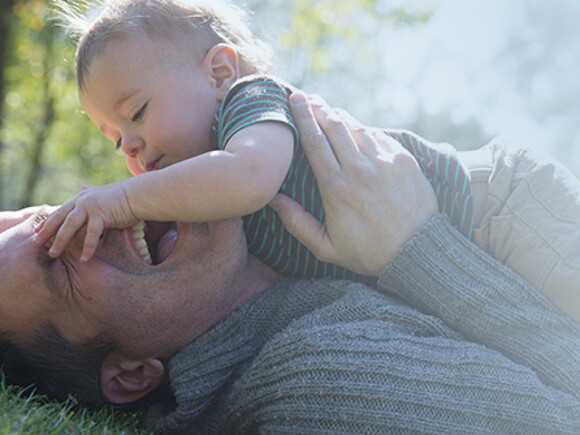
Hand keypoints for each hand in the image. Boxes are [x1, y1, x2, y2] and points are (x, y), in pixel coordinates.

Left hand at [32, 181, 136, 261]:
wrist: (138, 195)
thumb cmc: (122, 198)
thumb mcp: (102, 195)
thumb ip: (90, 194)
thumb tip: (82, 186)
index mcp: (81, 198)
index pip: (59, 211)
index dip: (47, 221)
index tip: (35, 231)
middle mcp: (82, 201)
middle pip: (59, 218)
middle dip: (46, 231)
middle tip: (35, 243)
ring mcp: (91, 207)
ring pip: (70, 225)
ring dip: (60, 240)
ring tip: (53, 254)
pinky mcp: (102, 215)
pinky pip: (91, 234)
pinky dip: (87, 247)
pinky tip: (84, 259)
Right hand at [269, 93, 437, 275]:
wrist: (417, 253)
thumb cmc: (369, 252)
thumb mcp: (325, 246)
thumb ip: (296, 222)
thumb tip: (272, 199)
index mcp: (336, 187)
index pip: (315, 142)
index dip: (303, 117)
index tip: (295, 99)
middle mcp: (359, 169)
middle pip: (334, 126)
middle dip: (318, 108)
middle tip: (307, 97)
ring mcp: (384, 162)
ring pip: (357, 127)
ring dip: (340, 115)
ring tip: (329, 109)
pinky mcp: (404, 161)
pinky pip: (380, 136)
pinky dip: (364, 129)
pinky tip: (357, 128)